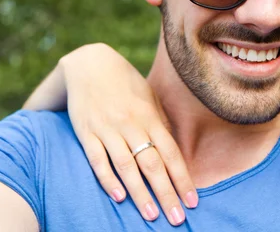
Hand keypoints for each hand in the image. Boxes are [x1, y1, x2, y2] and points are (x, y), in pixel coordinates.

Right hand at [58, 43, 196, 224]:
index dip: (183, 178)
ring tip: (151, 215)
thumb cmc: (126, 85)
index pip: (171, 153)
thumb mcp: (149, 99)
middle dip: (166, 193)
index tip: (193, 200)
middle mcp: (132, 124)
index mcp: (150, 117)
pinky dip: (107, 179)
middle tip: (177, 219)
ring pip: (127, 166)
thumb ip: (160, 124)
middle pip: (152, 164)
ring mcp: (108, 129)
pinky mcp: (86, 132)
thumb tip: (173, 151)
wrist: (90, 64)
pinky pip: (97, 159)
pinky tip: (118, 197)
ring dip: (140, 193)